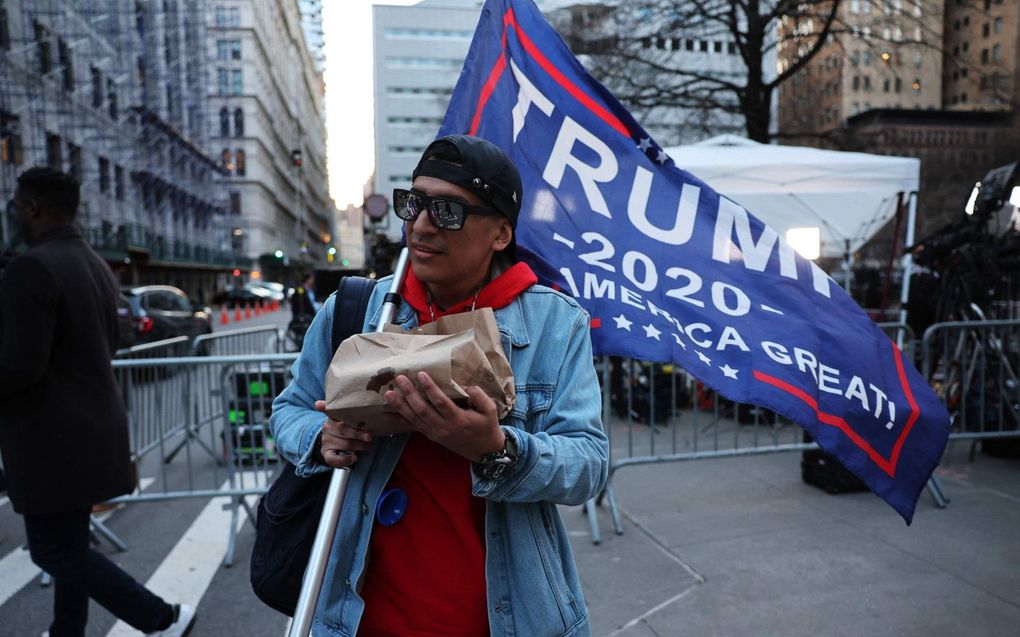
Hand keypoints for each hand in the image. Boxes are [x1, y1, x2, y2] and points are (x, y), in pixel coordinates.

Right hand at [314, 400, 373, 468]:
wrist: (334, 442)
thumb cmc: (347, 428)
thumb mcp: (349, 419)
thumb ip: (355, 414)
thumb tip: (369, 404)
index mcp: (333, 416)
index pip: (328, 410)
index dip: (323, 407)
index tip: (319, 404)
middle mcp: (328, 428)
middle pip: (342, 430)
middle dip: (358, 433)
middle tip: (370, 436)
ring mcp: (326, 441)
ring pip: (344, 444)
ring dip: (359, 446)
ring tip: (369, 445)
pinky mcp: (326, 453)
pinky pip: (334, 459)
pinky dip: (345, 459)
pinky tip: (354, 458)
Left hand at [384, 372, 503, 462]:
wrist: (485, 452)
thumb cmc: (487, 428)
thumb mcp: (490, 410)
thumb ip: (479, 396)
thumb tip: (465, 386)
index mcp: (458, 420)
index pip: (440, 402)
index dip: (430, 388)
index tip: (421, 374)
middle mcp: (444, 428)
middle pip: (422, 410)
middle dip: (410, 394)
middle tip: (400, 379)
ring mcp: (436, 434)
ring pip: (415, 419)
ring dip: (401, 406)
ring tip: (389, 393)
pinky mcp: (432, 436)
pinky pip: (414, 426)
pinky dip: (403, 417)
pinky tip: (393, 408)